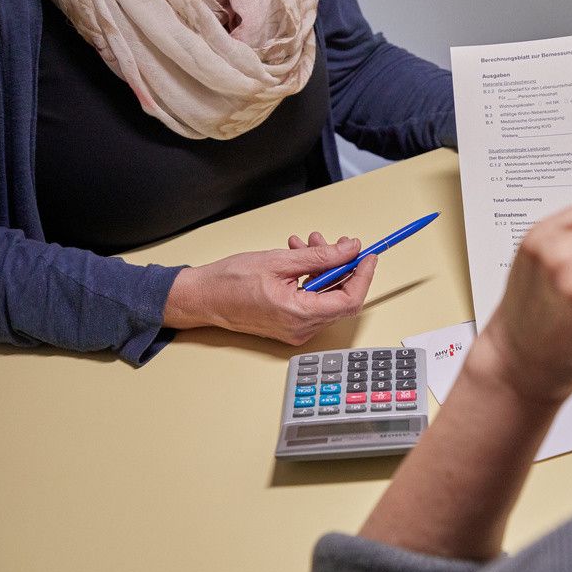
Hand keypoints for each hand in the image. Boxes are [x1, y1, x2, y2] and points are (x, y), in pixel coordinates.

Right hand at [163, 232, 376, 344]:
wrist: (202, 297)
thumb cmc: (230, 281)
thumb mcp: (281, 261)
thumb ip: (321, 256)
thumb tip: (350, 249)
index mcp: (299, 314)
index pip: (350, 299)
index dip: (363, 276)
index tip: (368, 256)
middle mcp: (301, 328)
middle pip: (341, 298)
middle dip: (342, 266)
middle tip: (337, 243)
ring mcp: (296, 329)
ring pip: (326, 296)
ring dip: (324, 268)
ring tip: (308, 244)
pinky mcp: (290, 325)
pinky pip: (312, 300)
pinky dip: (312, 278)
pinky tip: (299, 257)